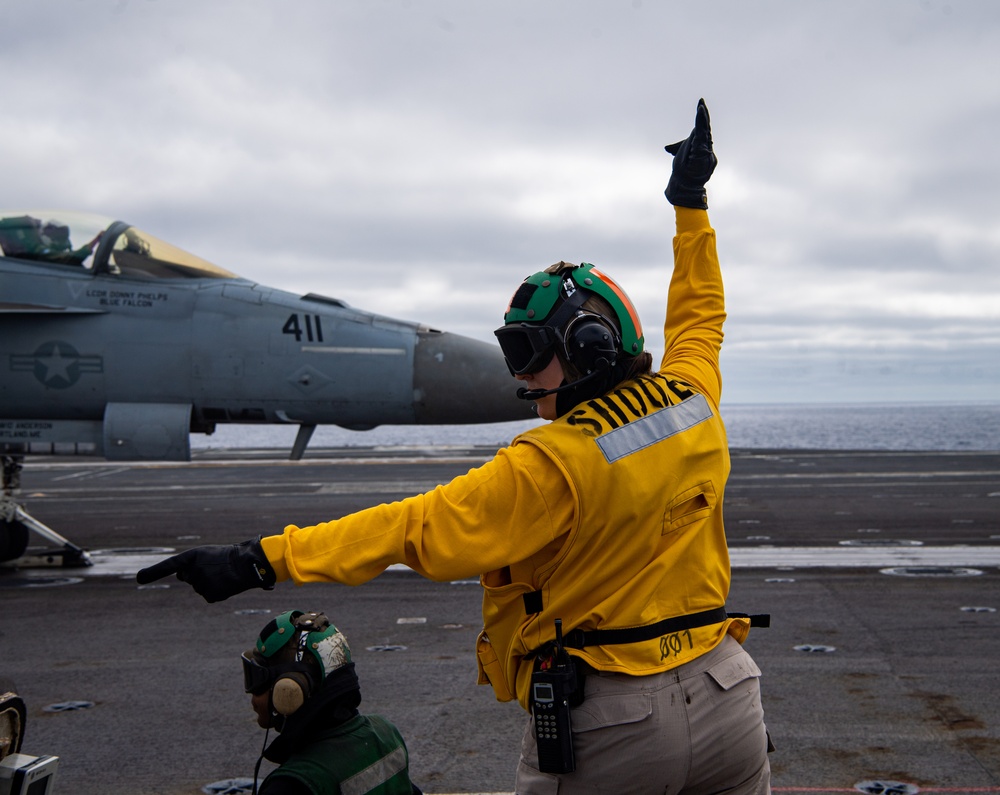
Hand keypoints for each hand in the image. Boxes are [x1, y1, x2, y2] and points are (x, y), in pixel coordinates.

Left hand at [136, 537, 275, 602]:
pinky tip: (225, 584)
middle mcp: (194, 571)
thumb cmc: (228, 557)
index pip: (169, 565)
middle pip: (186, 576)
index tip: (139, 578)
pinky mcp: (209, 596)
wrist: (248, 565)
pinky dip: (216, 591)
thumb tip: (180, 576)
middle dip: (196, 573)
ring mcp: (201, 584)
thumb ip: (191, 564)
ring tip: (223, 574)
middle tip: (214, 567)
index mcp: (193, 556)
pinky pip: (208, 595)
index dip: (153, 572)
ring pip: (198, 586)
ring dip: (209, 582)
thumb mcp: (207, 554)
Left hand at [664, 98, 716, 208]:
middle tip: (701, 101)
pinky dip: (700, 127)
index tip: (700, 104)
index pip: (702, 127)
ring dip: (702, 118)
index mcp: (700, 144)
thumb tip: (667, 148)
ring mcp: (705, 149)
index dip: (701, 117)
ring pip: (704, 130)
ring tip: (700, 107)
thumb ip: (676, 148)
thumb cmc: (684, 170)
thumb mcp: (678, 155)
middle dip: (703, 114)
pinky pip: (701, 137)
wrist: (684, 184)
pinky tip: (699, 120)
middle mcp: (705, 145)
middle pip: (705, 127)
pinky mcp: (702, 152)